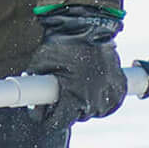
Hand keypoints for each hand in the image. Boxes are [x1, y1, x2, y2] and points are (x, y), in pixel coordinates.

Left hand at [30, 3, 127, 120]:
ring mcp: (109, 92)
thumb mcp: (39, 65)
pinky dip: (104, 99)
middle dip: (67, 109)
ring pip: (95, 111)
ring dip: (86, 106)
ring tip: (77, 90)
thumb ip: (34, 85)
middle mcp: (93, 98)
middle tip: (60, 96)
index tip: (43, 113)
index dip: (48, 119)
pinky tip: (94, 91)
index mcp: (72, 96)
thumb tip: (28, 97)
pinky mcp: (120, 84)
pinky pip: (111, 102)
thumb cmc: (61, 44)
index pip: (59, 122)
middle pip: (78, 117)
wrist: (87, 25)